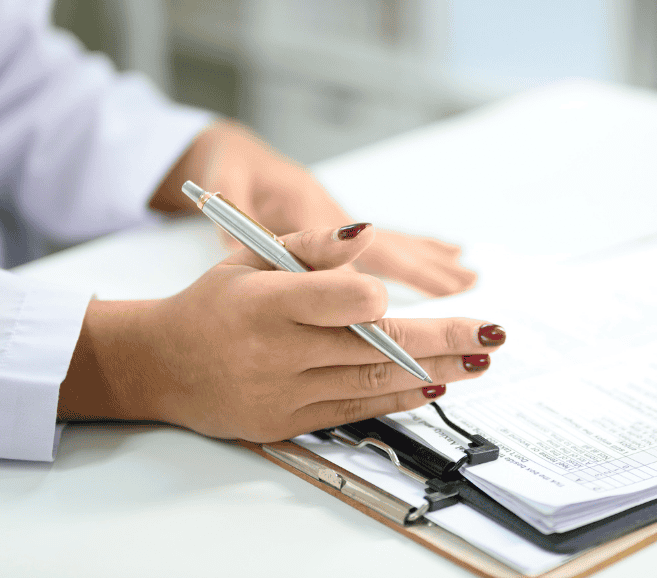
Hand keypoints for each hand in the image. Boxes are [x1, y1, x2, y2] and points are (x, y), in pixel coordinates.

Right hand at [59, 223, 505, 442]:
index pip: (340, 300)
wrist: (162, 365)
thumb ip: (312, 245)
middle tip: (493, 333)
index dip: (373, 297)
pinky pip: (357, 409)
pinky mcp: (291, 422)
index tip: (392, 294)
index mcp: (266, 301)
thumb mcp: (252, 257)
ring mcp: (285, 393)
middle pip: (374, 346)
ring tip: (480, 359)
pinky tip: (436, 385)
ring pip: (373, 381)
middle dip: (443, 340)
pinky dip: (400, 397)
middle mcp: (277, 352)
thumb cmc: (214, 303)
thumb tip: (367, 233)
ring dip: (435, 371)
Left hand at [152, 121, 475, 296]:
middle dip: (428, 268)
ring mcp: (346, 223)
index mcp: (312, 211)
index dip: (383, 277)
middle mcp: (338, 218)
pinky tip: (449, 255)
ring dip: (434, 260)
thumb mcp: (227, 185)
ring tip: (471, 274)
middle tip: (468, 285)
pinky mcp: (345, 228)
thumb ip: (234, 215)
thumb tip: (233, 243)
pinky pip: (391, 243)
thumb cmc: (230, 168)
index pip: (355, 251)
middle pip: (391, 247)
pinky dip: (422, 250)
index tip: (414, 300)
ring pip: (398, 243)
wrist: (233, 151)